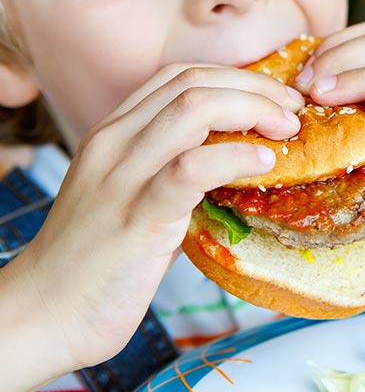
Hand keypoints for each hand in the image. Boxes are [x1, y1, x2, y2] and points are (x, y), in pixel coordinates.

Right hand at [14, 65, 303, 375]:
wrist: (44, 315)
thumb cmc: (98, 262)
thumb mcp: (134, 196)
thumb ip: (174, 169)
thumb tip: (239, 157)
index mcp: (113, 134)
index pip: (179, 76)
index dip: (236, 78)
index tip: (276, 100)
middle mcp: (114, 144)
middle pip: (193, 83)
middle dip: (254, 89)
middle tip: (293, 114)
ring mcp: (121, 178)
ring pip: (192, 109)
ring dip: (253, 111)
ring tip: (286, 132)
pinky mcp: (135, 218)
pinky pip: (190, 169)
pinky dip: (235, 157)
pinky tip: (263, 162)